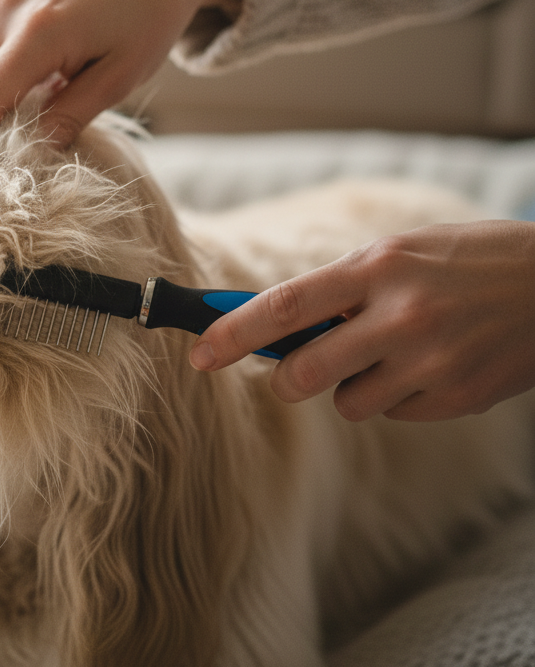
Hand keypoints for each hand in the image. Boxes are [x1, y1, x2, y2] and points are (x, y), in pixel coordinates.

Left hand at [189, 220, 534, 421]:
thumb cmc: (467, 260)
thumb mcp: (400, 253)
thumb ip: (340, 289)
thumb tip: (274, 328)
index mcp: (377, 267)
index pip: (283, 307)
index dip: (231, 334)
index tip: (198, 355)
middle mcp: (400, 316)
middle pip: (304, 374)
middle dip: (286, 379)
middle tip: (291, 372)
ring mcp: (432, 361)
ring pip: (348, 403)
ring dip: (352, 387)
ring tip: (390, 353)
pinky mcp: (459, 397)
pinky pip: (394, 413)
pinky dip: (397, 397)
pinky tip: (429, 366)